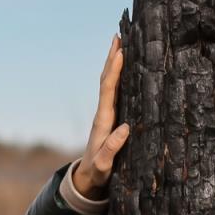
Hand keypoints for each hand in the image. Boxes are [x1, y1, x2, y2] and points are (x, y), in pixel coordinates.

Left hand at [73, 33, 129, 200]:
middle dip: (112, 58)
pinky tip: (127, 67)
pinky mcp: (111, 118)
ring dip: (115, 63)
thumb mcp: (104, 165)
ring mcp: (106, 114)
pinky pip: (115, 92)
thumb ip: (111, 149)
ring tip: (122, 42)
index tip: (120, 52)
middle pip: (106, 80)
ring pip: (110, 83)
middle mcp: (103, 113)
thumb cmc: (97, 173)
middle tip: (119, 35)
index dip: (114, 71)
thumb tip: (125, 128)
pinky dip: (119, 76)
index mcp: (103, 121)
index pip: (107, 90)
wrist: (88, 179)